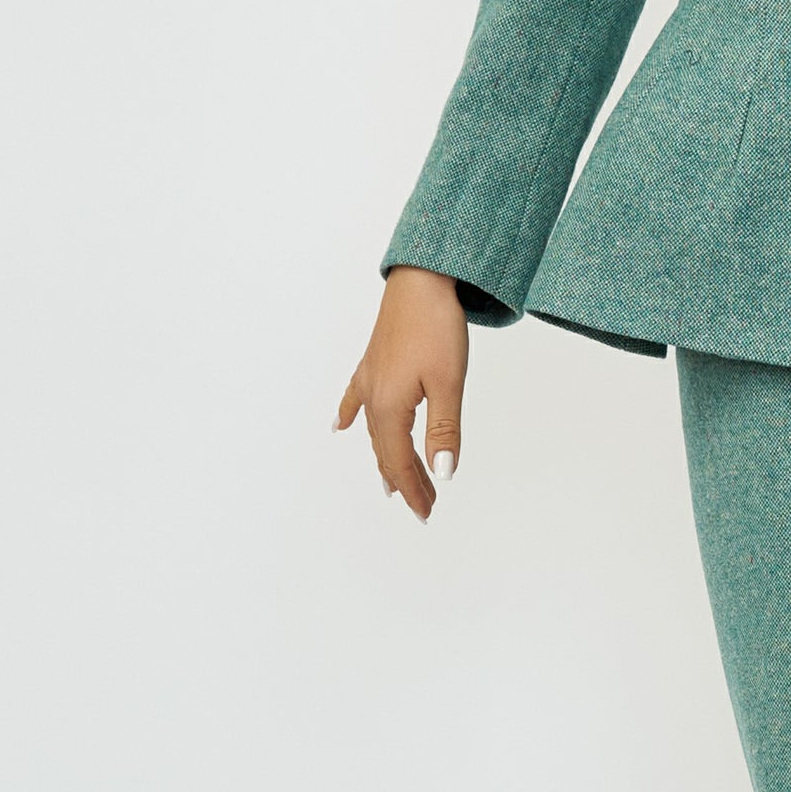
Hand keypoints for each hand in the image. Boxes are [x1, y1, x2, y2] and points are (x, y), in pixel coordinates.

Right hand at [335, 267, 468, 520]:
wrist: (423, 279)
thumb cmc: (436, 326)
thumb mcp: (449, 383)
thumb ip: (444, 430)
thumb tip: (443, 472)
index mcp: (390, 406)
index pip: (401, 461)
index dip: (415, 490)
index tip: (427, 513)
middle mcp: (373, 396)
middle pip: (386, 451)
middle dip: (403, 481)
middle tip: (421, 506)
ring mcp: (370, 378)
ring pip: (374, 431)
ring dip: (384, 458)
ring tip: (390, 484)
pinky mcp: (373, 362)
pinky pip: (356, 398)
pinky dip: (350, 416)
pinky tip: (340, 426)